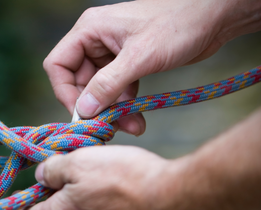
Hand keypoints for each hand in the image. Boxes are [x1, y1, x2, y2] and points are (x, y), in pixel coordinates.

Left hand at [16, 109, 260, 209]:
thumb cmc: (124, 177)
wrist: (176, 198)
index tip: (29, 194)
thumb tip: (41, 174)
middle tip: (78, 170)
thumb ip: (53, 168)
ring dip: (90, 200)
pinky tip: (128, 192)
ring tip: (108, 177)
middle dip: (64, 195)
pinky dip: (113, 209)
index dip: (24, 208)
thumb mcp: (79, 160)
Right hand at [43, 0, 254, 133]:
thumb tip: (84, 110)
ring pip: (99, 90)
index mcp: (89, 30)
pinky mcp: (127, 64)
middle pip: (79, 82)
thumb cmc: (178, 25)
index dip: (65, 92)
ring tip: (132, 126)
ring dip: (112, 111)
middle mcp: (95, 42)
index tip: (82, 115)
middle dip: (95, 107)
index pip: (58, 65)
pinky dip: (124, 106)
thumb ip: (108, 84)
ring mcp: (111, 54)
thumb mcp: (140, 57)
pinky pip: (116, 90)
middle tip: (109, 127)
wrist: (214, 18)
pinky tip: (137, 120)